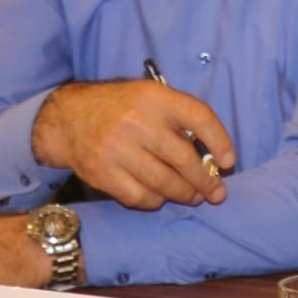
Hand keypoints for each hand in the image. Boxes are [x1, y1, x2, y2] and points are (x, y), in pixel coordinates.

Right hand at [31, 79, 233, 210]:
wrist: (69, 118)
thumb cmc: (122, 109)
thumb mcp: (150, 96)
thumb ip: (179, 117)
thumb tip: (214, 156)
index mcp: (154, 97)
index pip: (199, 116)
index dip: (220, 141)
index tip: (228, 162)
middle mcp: (136, 122)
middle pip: (183, 158)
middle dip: (205, 181)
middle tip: (217, 192)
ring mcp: (116, 149)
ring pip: (164, 182)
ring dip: (185, 194)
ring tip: (193, 197)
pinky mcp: (102, 173)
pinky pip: (139, 197)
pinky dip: (155, 201)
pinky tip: (161, 197)